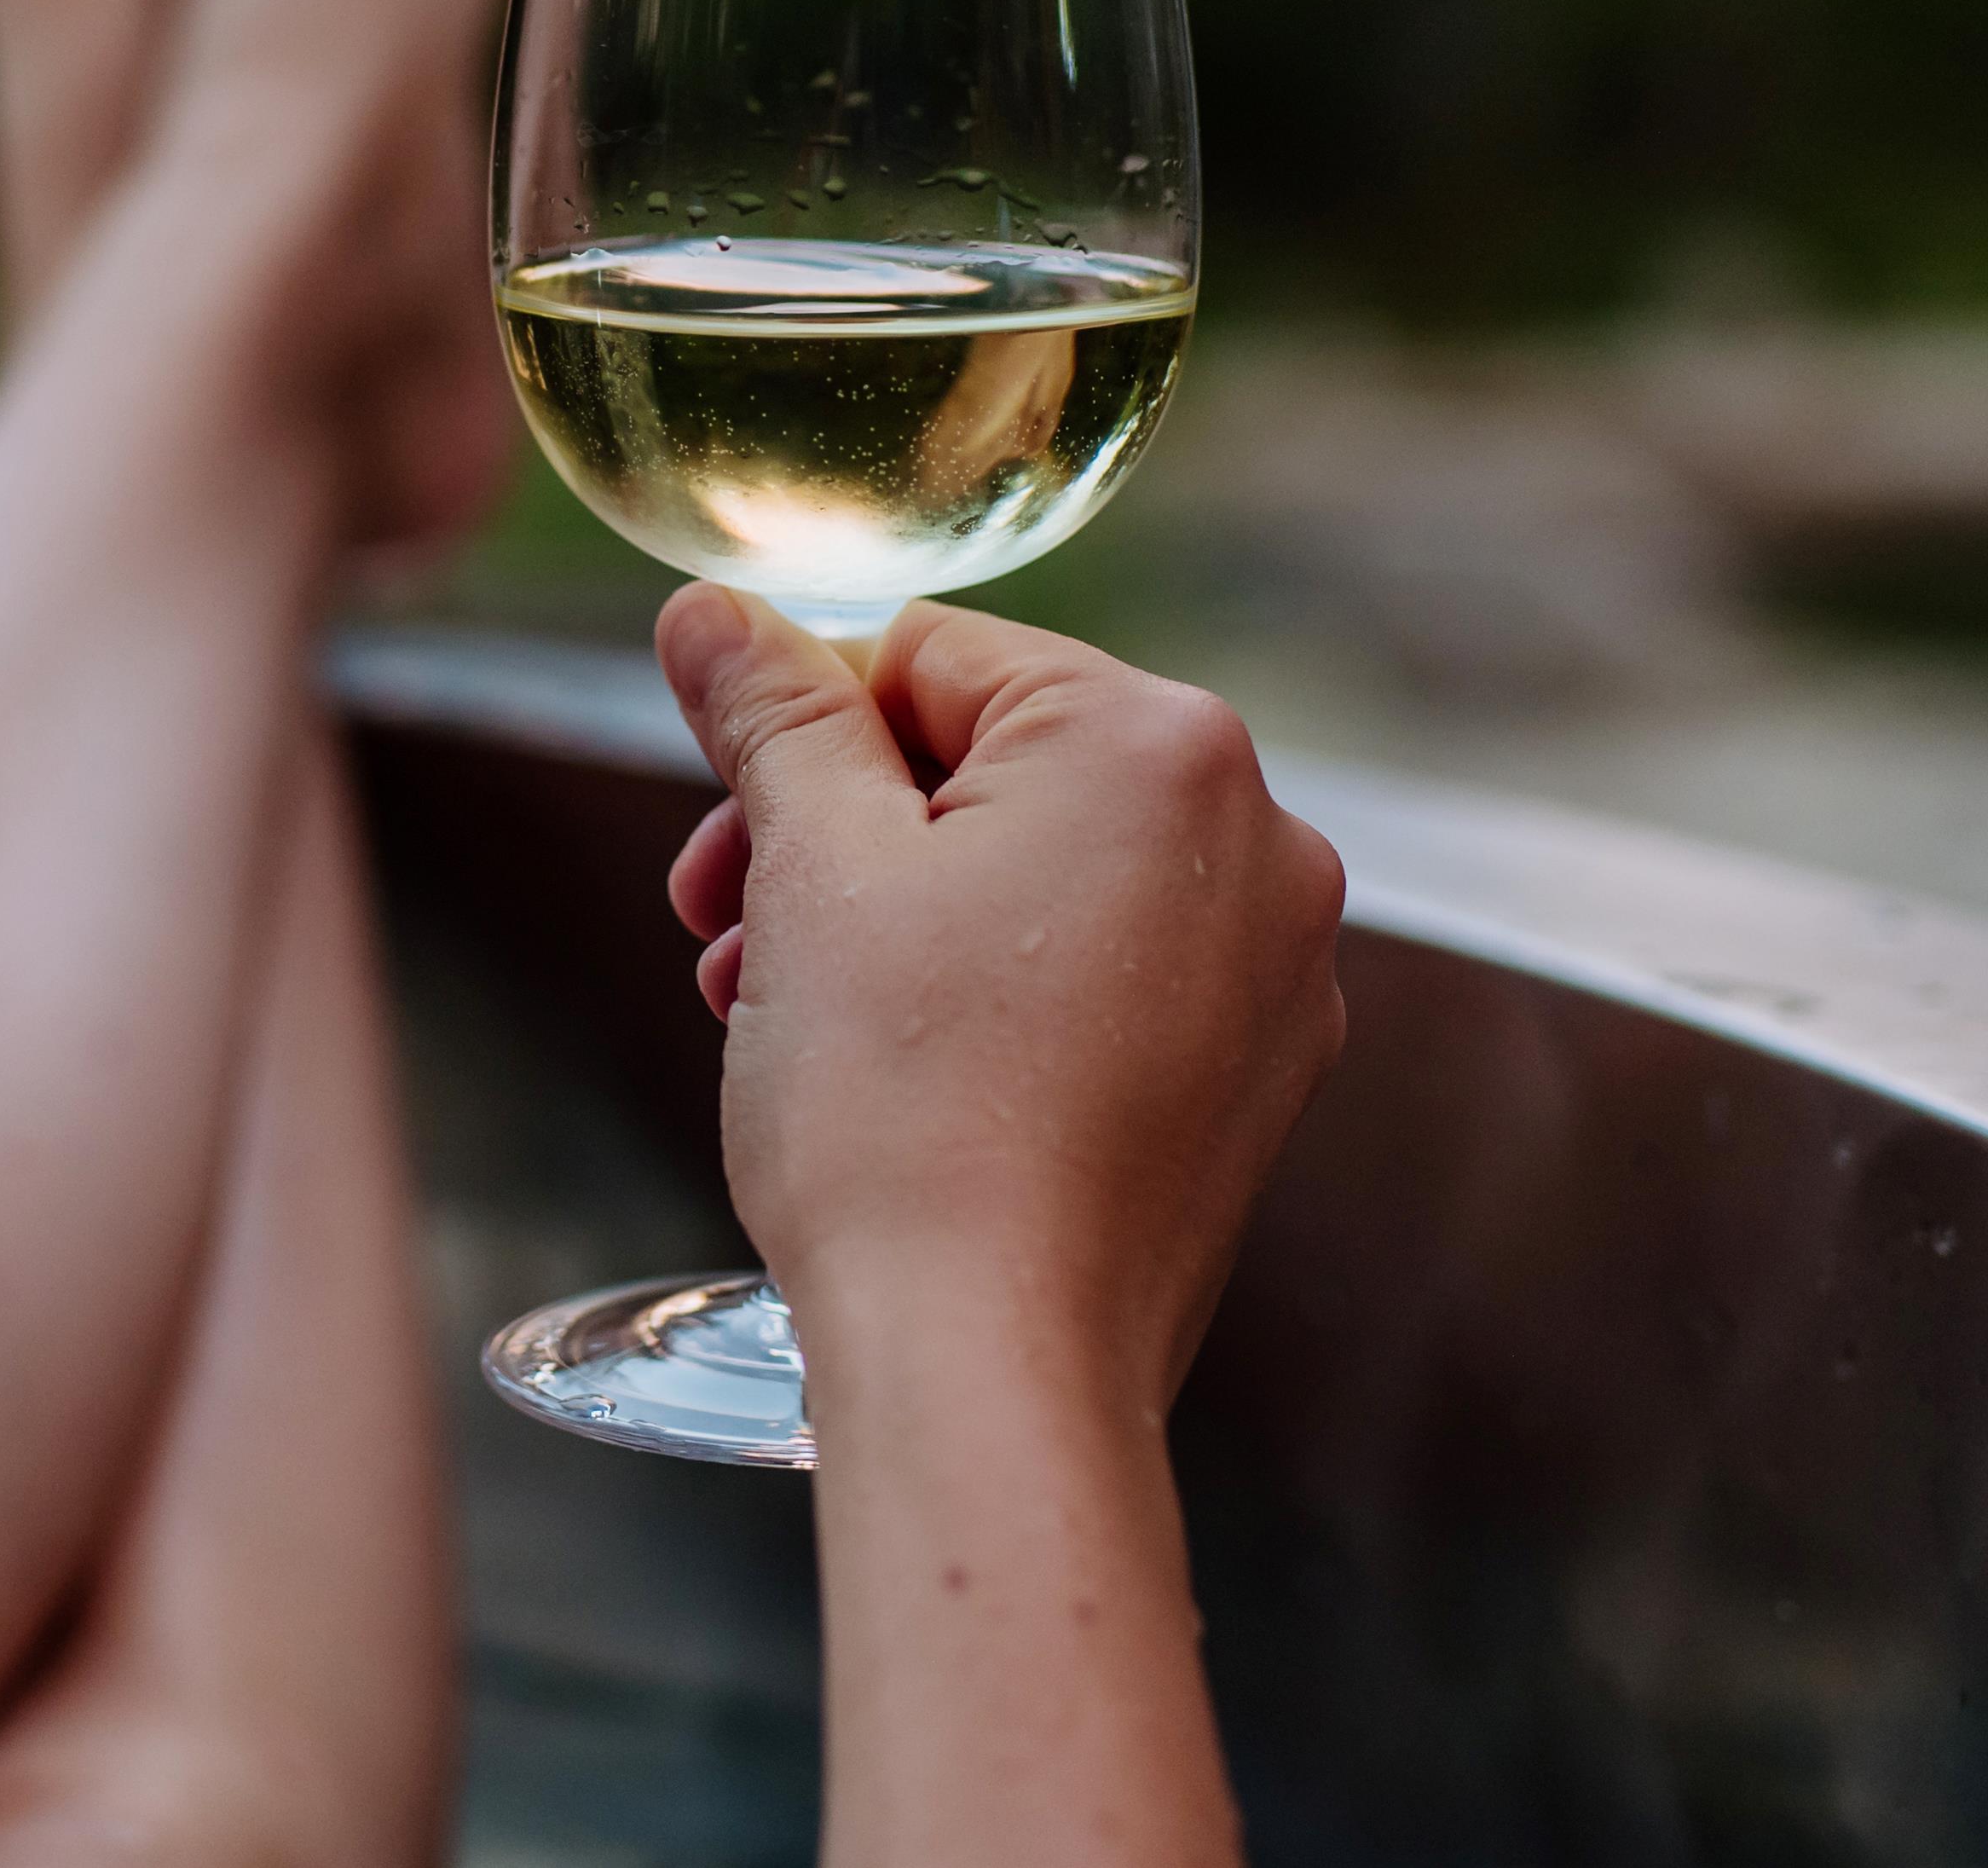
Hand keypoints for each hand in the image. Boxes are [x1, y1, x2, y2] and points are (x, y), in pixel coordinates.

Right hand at [655, 587, 1346, 1388]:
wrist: (992, 1373)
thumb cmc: (903, 1120)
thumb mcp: (810, 870)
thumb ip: (772, 714)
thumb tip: (714, 615)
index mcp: (1161, 746)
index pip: (937, 657)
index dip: (805, 739)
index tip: (727, 835)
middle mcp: (1258, 840)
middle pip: (996, 766)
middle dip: (845, 836)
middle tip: (731, 929)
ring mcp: (1273, 971)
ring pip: (1041, 878)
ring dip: (900, 920)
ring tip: (792, 1013)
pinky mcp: (1253, 1081)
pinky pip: (1103, 979)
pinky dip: (993, 999)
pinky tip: (898, 1076)